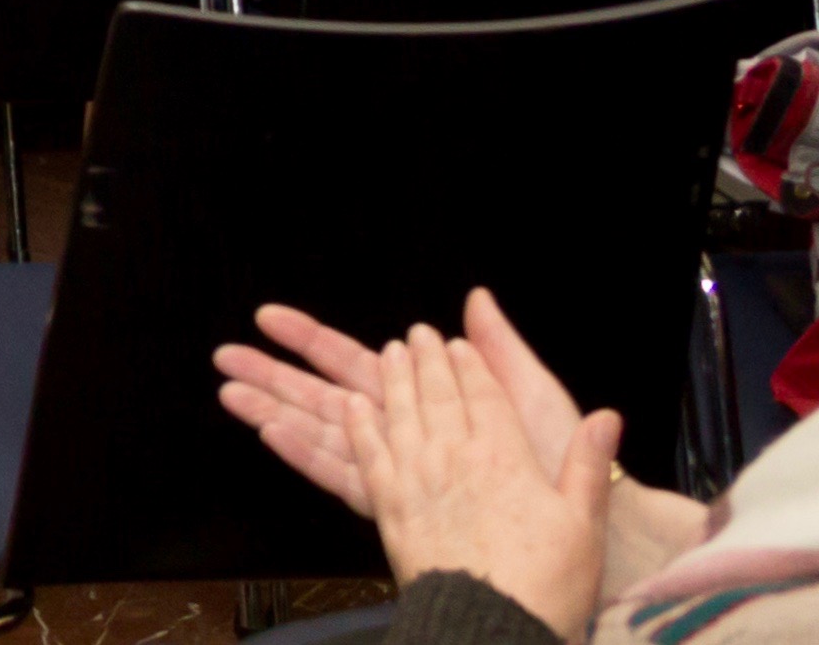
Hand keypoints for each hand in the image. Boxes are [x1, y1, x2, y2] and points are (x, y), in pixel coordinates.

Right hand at [216, 292, 599, 510]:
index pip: (356, 362)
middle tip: (225, 354)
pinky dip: (304, 455)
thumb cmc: (563, 460)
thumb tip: (476, 297)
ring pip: (323, 434)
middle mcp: (406, 434)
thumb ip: (497, 349)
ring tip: (230, 391)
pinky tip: (271, 433)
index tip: (269, 317)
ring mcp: (400, 469)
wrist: (593, 523)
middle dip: (274, 375)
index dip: (310, 339)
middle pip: (325, 396)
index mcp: (429, 402)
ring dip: (275, 410)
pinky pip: (343, 475)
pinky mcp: (403, 502)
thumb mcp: (534, 392)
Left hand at [346, 325, 617, 637]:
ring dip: (394, 378)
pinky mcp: (389, 506)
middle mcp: (456, 456)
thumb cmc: (545, 582)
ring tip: (389, 353)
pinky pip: (367, 452)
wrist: (490, 625)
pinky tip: (354, 405)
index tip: (459, 342)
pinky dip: (360, 424)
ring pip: (401, 413)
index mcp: (505, 456)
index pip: (484, 396)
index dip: (471, 366)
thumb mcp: (584, 522)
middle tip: (417, 333)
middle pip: (438, 395)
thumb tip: (607, 416)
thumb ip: (588, 463)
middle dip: (428, 359)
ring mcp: (417, 478)